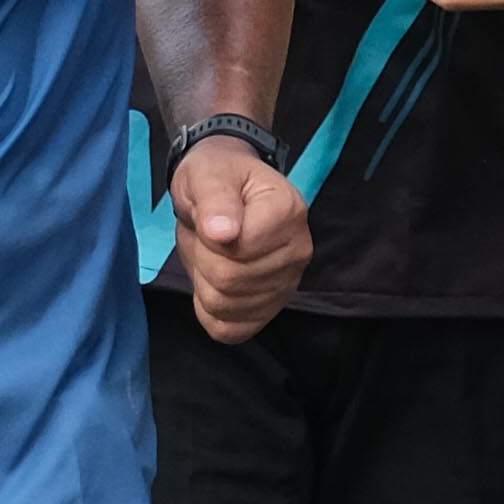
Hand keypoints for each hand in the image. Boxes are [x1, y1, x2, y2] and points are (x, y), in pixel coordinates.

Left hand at [170, 128, 311, 344]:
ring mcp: (288, 284)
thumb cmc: (217, 177)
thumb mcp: (207, 174)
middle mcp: (299, 251)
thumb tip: (222, 233)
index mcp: (289, 212)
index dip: (209, 237)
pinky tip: (214, 283)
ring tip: (213, 254)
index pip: (238, 250)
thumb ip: (215, 198)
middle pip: (230, 281)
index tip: (211, 218)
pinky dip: (211, 311)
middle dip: (204, 260)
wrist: (224, 188)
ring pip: (227, 307)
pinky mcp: (270, 310)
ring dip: (205, 283)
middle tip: (207, 236)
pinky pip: (230, 330)